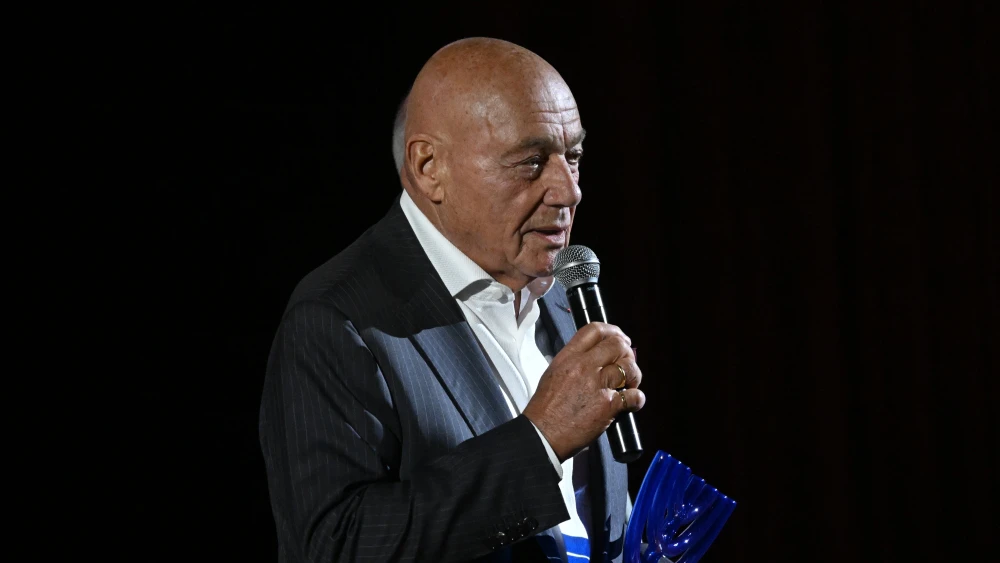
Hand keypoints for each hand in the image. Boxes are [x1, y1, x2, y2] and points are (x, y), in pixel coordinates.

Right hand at [523, 322, 644, 461]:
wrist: (542, 434)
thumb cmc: (545, 408)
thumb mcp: (554, 373)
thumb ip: (573, 362)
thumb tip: (594, 359)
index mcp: (568, 357)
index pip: (594, 330)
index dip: (613, 332)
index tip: (620, 339)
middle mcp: (584, 366)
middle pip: (617, 345)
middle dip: (627, 353)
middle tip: (628, 364)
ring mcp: (597, 384)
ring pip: (629, 367)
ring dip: (635, 375)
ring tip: (631, 384)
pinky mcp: (607, 405)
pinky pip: (633, 396)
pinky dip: (637, 399)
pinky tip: (633, 403)